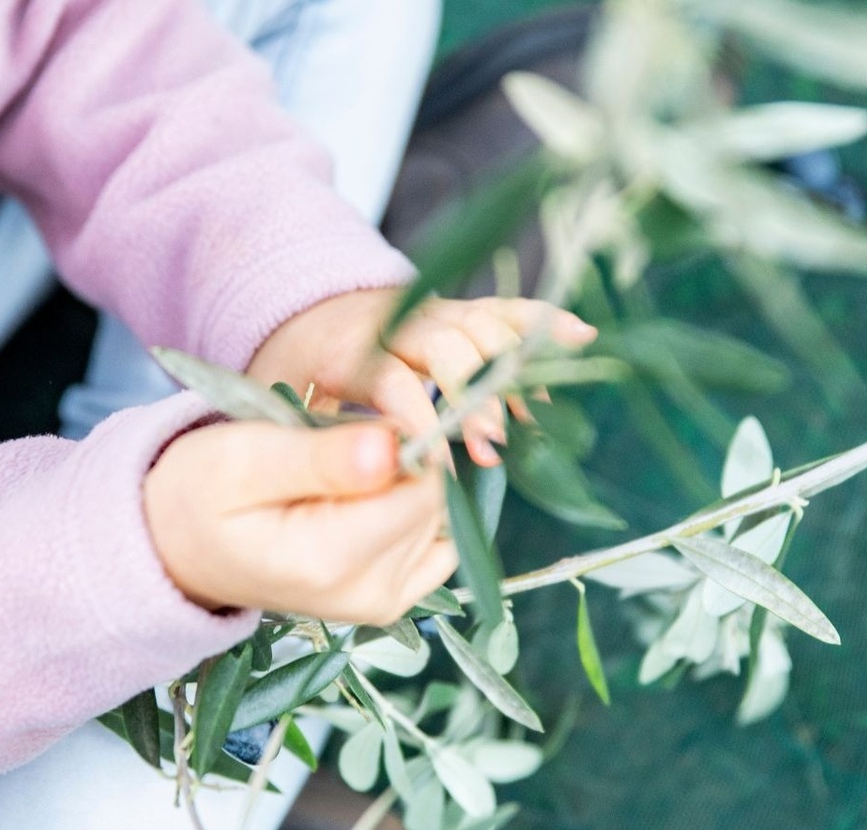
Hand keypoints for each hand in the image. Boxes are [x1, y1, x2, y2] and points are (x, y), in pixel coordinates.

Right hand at [143, 420, 455, 624]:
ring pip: (439, 520)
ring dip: (400, 490)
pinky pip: (436, 544)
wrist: (177, 550)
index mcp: (329, 561)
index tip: (347, 434)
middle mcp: (367, 596)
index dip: (398, 445)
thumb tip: (394, 449)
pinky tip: (359, 505)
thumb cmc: (201, 494)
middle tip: (329, 460)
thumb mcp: (244, 458)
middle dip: (398, 467)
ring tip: (334, 484)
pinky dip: (408, 515)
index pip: (422, 489)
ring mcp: (382, 605)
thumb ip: (321, 457)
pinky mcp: (390, 601)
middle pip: (433, 505)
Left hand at [245, 289, 596, 466]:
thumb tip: (370, 483)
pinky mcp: (458, 310)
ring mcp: (432, 312)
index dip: (418, 424)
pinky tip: (579, 335)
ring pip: (480, 326)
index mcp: (349, 350)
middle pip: (447, 345)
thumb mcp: (287, 408)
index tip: (439, 473)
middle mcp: (397, 323)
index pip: (392, 381)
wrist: (301, 314)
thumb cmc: (296, 376)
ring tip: (532, 419)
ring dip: (510, 370)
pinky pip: (504, 309)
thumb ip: (323, 440)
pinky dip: (541, 321)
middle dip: (475, 397)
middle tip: (492, 447)